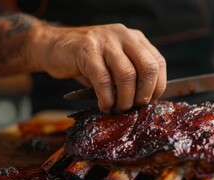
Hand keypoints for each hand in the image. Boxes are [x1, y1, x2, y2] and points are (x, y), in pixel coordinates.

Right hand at [32, 23, 165, 112]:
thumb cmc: (88, 61)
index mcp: (136, 39)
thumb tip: (147, 102)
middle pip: (148, 68)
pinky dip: (106, 99)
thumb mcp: (116, 63)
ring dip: (125, 99)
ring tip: (118, 108)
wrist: (54, 47)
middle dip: (144, 94)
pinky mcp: (87, 50)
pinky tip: (104, 106)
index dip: (158, 86)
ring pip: (127, 75)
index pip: (159, 63)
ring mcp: (105, 41)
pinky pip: (103, 80)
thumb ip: (132, 76)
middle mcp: (124, 36)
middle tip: (134, 107)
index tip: (149, 102)